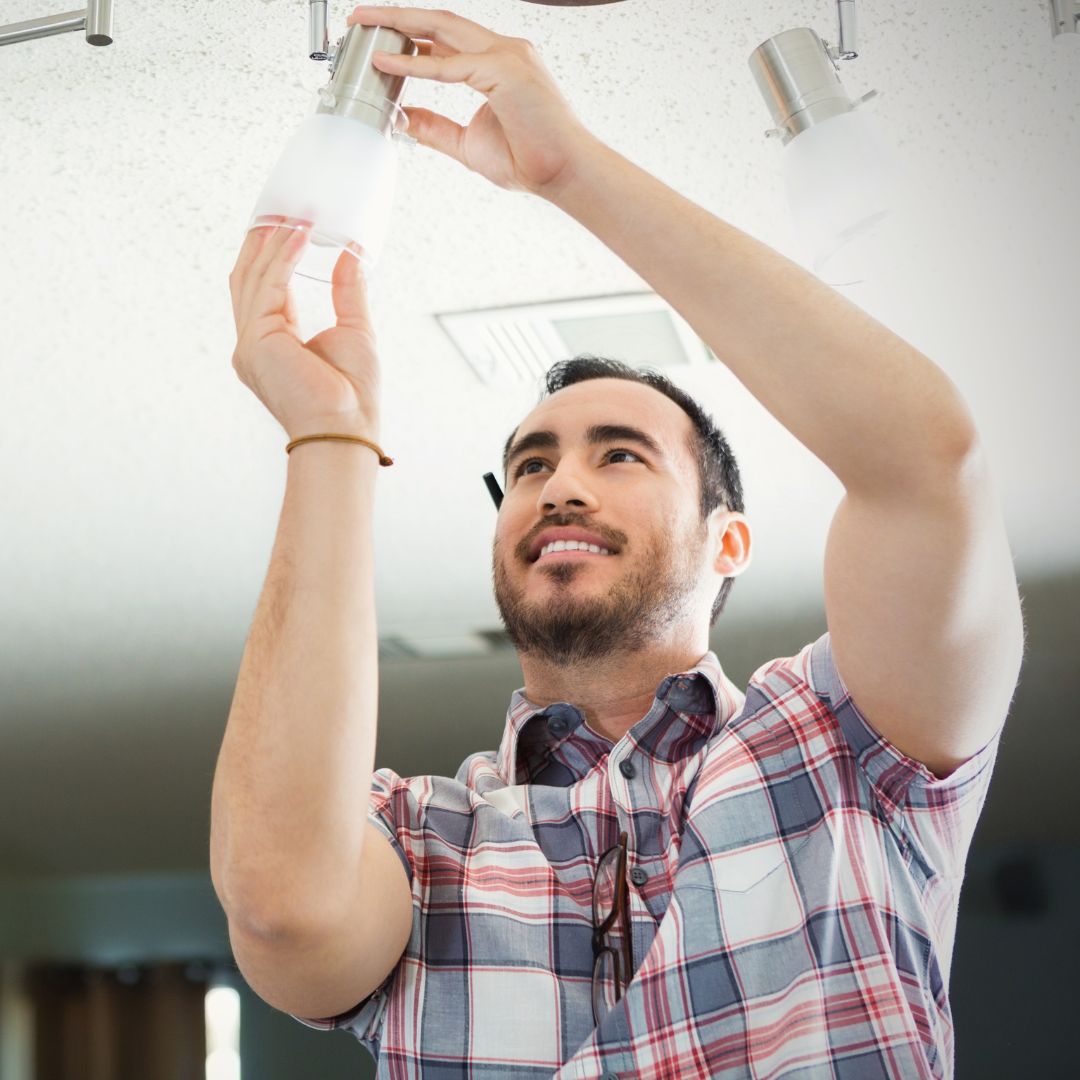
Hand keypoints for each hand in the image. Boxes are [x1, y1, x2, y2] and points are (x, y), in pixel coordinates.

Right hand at [228, 218, 381, 441]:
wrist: (346, 428)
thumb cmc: (352, 396)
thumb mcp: (355, 331)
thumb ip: (348, 292)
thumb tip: (350, 256)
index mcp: (271, 345)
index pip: (264, 290)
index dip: (272, 255)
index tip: (285, 225)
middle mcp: (254, 344)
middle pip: (248, 278)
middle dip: (263, 241)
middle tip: (280, 206)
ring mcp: (251, 343)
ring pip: (254, 278)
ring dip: (272, 242)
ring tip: (293, 212)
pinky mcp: (258, 340)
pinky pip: (268, 286)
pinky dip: (283, 258)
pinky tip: (299, 236)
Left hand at [347, 5, 597, 196]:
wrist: (563, 174)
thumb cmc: (531, 160)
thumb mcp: (468, 143)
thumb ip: (435, 127)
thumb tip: (402, 119)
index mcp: (498, 64)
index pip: (446, 39)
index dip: (410, 35)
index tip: (379, 38)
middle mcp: (503, 51)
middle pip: (440, 22)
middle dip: (397, 16)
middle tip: (360, 17)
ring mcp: (507, 55)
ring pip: (442, 28)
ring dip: (400, 24)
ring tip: (366, 24)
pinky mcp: (505, 71)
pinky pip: (450, 65)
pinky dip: (415, 64)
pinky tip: (387, 63)